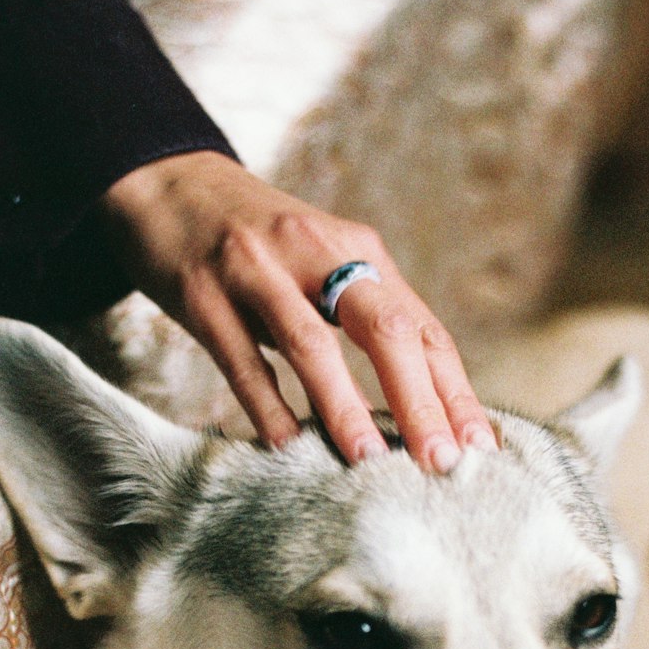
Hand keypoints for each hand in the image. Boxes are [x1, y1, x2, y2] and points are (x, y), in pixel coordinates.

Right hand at [100, 151, 496, 471]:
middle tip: (439, 463)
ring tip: (370, 461)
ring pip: (312, 344)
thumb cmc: (261, 247)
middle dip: (418, 400)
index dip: (454, 391)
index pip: (423, 328)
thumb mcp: (325, 265)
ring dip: (344, 407)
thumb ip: (368, 319)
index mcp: (359, 251)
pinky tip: (288, 446)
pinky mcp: (204, 293)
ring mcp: (257, 269)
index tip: (480, 448)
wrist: (168, 185)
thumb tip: (423, 407)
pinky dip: (268, 405)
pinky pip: (241, 358)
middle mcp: (316, 252)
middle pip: (385, 328)